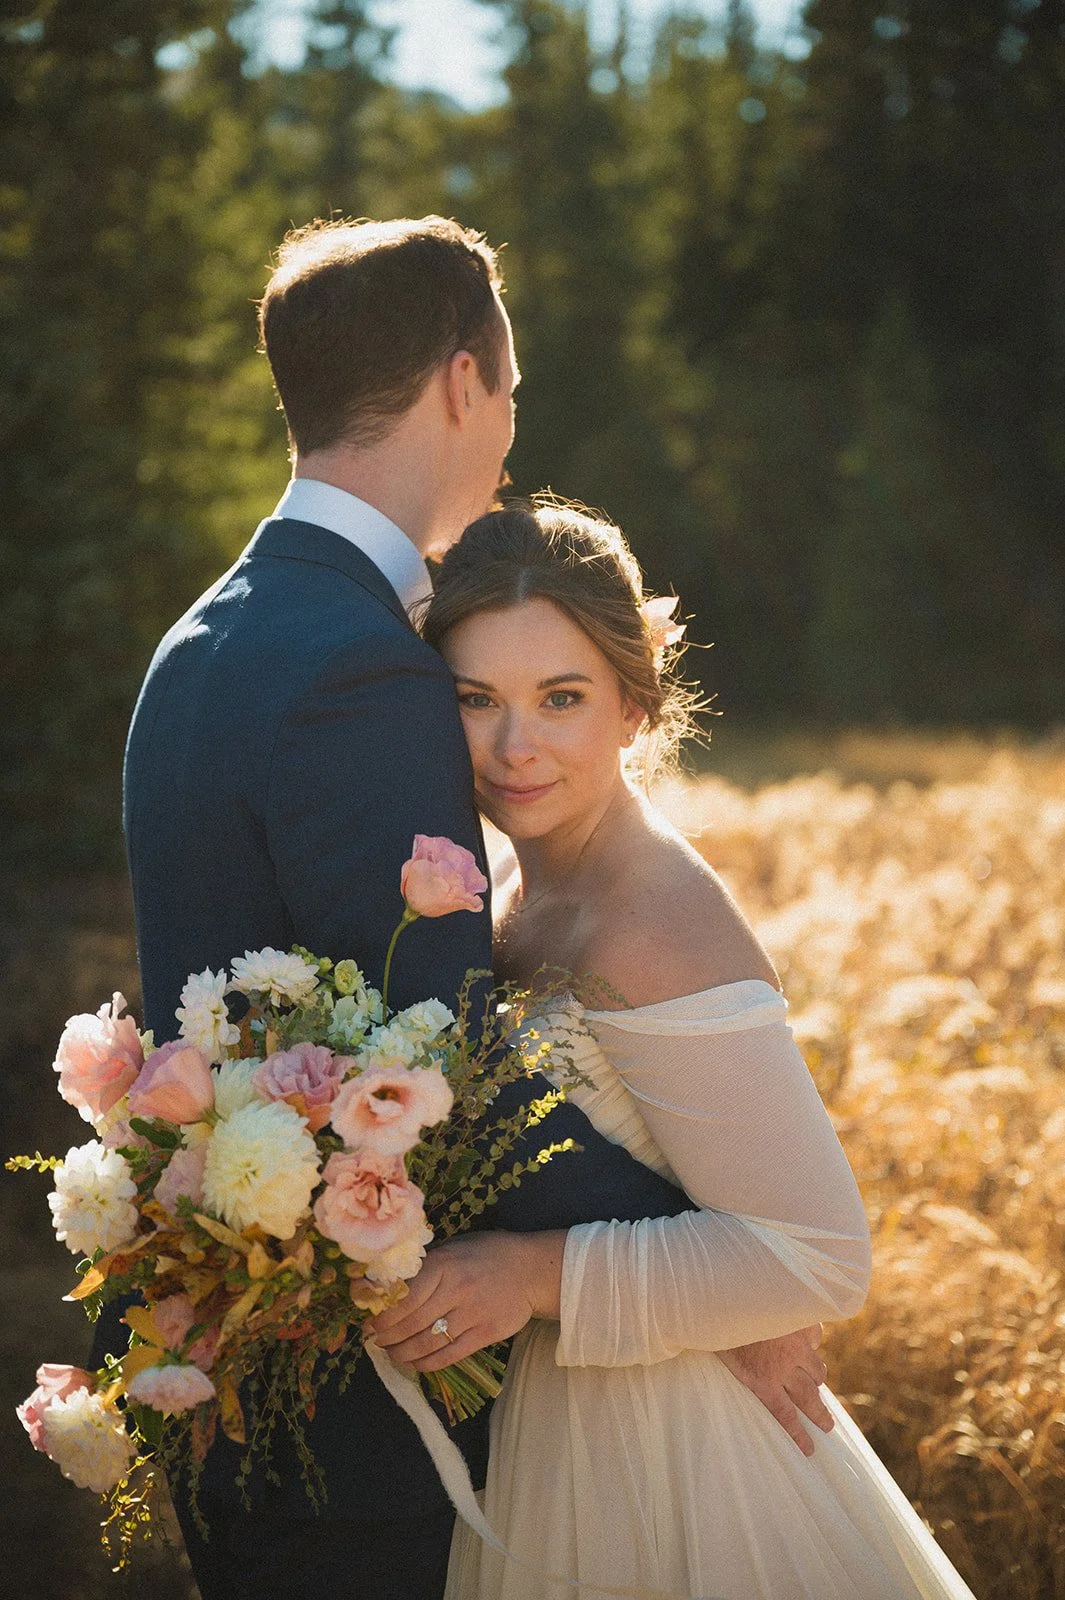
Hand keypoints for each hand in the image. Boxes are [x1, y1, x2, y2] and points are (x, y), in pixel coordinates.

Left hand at [367, 1230, 565, 1372]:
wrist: (530, 1269)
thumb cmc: (485, 1255)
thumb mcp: (453, 1248)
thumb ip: (424, 1268)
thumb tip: (384, 1287)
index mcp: (443, 1264)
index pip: (402, 1296)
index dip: (381, 1314)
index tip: (369, 1321)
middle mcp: (456, 1289)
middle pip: (410, 1323)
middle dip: (386, 1336)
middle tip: (375, 1339)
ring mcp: (472, 1314)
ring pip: (425, 1343)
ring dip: (401, 1353)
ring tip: (391, 1352)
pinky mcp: (485, 1334)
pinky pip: (447, 1356)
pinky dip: (425, 1364)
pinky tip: (414, 1362)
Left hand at [718, 1324, 831, 1456]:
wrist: (729, 1291)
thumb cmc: (717, 1322)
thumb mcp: (722, 1353)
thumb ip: (738, 1367)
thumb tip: (742, 1373)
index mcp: (761, 1379)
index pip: (784, 1415)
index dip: (798, 1434)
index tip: (809, 1449)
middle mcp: (783, 1366)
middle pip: (808, 1398)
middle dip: (820, 1416)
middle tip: (828, 1427)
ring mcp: (797, 1345)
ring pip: (817, 1371)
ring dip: (817, 1379)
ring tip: (817, 1384)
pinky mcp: (803, 1323)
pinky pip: (814, 1338)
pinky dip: (811, 1342)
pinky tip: (806, 1342)